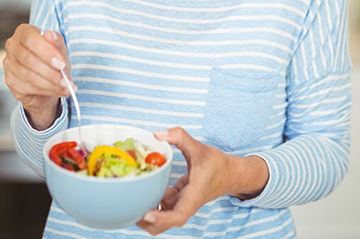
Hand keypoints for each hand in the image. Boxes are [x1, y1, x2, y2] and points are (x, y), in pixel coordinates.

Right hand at [3, 24, 73, 129]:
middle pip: (28, 59)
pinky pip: (27, 87)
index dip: (46, 52)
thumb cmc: (53, 61)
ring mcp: (9, 64)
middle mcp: (13, 46)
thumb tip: (50, 34)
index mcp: (24, 32)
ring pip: (28, 76)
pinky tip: (57, 91)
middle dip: (50, 72)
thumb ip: (57, 42)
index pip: (30, 39)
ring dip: (50, 84)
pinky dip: (46, 91)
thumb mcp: (60, 50)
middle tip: (66, 79)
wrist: (48, 80)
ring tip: (65, 87)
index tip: (61, 64)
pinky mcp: (10, 80)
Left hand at [135, 127, 268, 235]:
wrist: (230, 173)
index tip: (147, 214)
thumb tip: (157, 134)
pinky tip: (144, 185)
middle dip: (145, 221)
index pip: (178, 216)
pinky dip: (151, 199)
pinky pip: (161, 206)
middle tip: (130, 205)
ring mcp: (180, 204)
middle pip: (163, 225)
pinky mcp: (176, 200)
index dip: (162, 219)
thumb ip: (180, 137)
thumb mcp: (199, 147)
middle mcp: (185, 205)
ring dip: (145, 209)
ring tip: (132, 192)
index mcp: (193, 197)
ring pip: (159, 217)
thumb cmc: (218, 164)